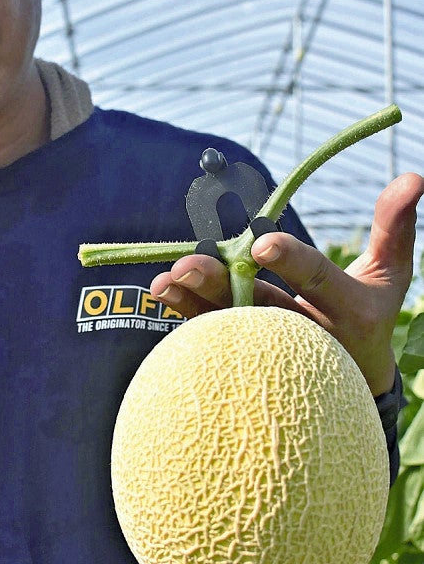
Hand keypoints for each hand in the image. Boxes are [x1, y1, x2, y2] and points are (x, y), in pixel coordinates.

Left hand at [151, 173, 423, 395]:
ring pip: (228, 325)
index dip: (290, 261)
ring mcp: (272, 350)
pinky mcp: (246, 356)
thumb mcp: (390, 275)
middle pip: (258, 306)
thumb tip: (413, 175)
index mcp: (346, 310)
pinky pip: (213, 335)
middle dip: (220, 285)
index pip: (315, 280)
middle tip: (188, 266)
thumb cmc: (371, 315)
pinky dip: (186, 315)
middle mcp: (304, 334)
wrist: (349, 388)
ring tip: (165, 281)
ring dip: (192, 301)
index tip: (261, 242)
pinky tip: (165, 293)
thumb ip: (395, 228)